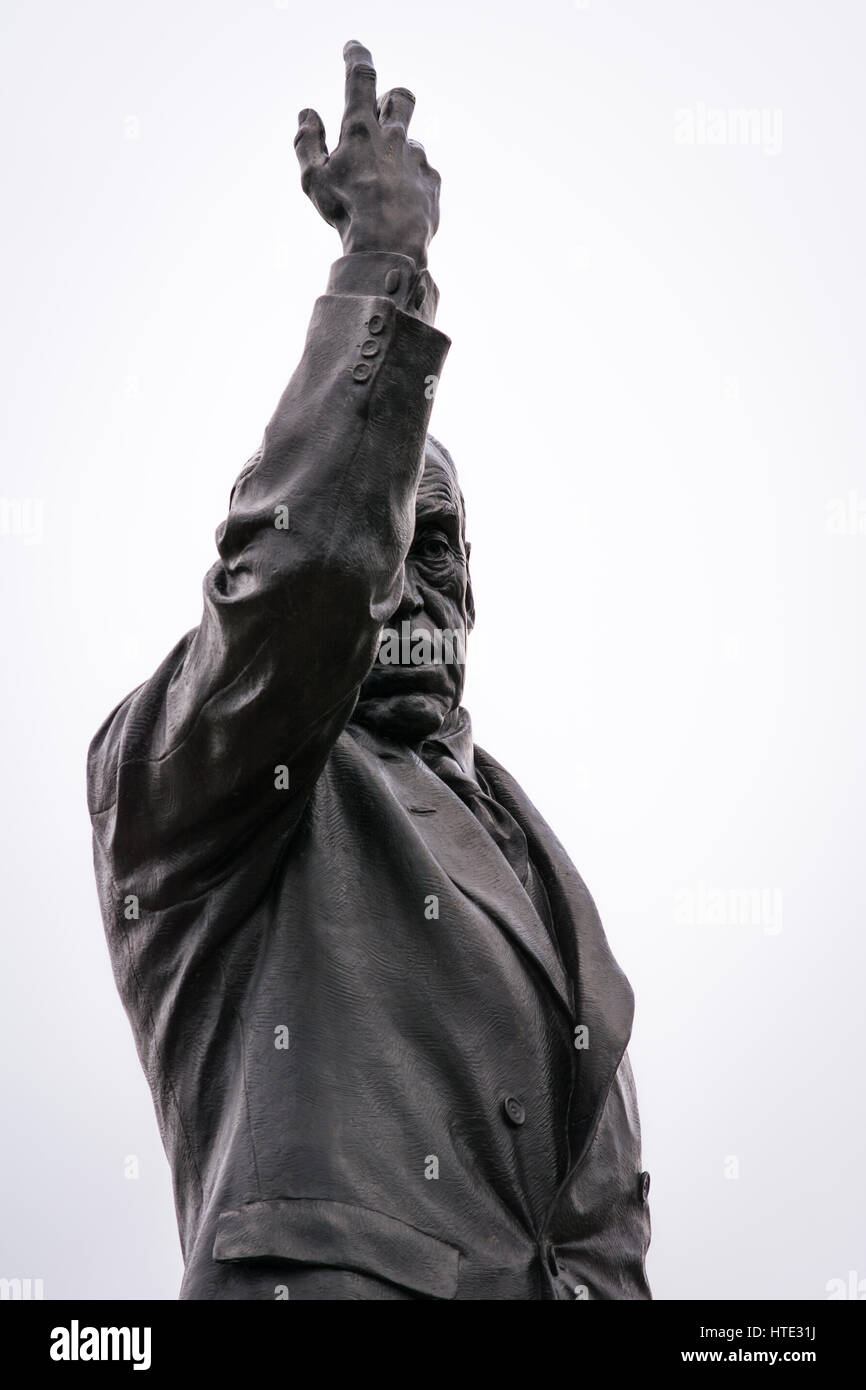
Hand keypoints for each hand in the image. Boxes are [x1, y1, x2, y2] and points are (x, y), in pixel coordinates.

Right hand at [294, 40, 440, 268]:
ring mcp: (417, 158)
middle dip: (391, 99)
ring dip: (396, 154)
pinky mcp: (432, 181)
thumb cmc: (346, 213)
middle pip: (401, 96)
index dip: (357, 56)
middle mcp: (393, 137)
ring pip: (409, 141)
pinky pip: (422, 172)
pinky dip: (409, 182)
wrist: (388, 248)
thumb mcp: (313, 179)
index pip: (360, 77)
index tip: (354, 47)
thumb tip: (307, 113)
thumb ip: (307, 141)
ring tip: (381, 188)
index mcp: (360, 130)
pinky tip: (398, 206)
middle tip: (379, 118)